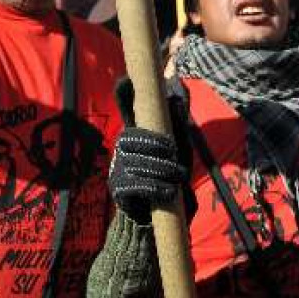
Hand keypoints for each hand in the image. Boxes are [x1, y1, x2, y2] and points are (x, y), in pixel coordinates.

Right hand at [109, 77, 188, 223]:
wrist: (160, 217)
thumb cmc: (171, 177)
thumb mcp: (180, 151)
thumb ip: (178, 127)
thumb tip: (176, 99)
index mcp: (138, 134)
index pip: (126, 109)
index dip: (123, 95)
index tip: (126, 80)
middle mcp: (124, 148)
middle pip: (133, 137)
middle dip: (157, 145)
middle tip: (177, 156)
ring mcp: (118, 167)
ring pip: (136, 161)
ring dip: (162, 169)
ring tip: (179, 177)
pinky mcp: (118, 189)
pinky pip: (133, 184)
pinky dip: (154, 187)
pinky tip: (168, 191)